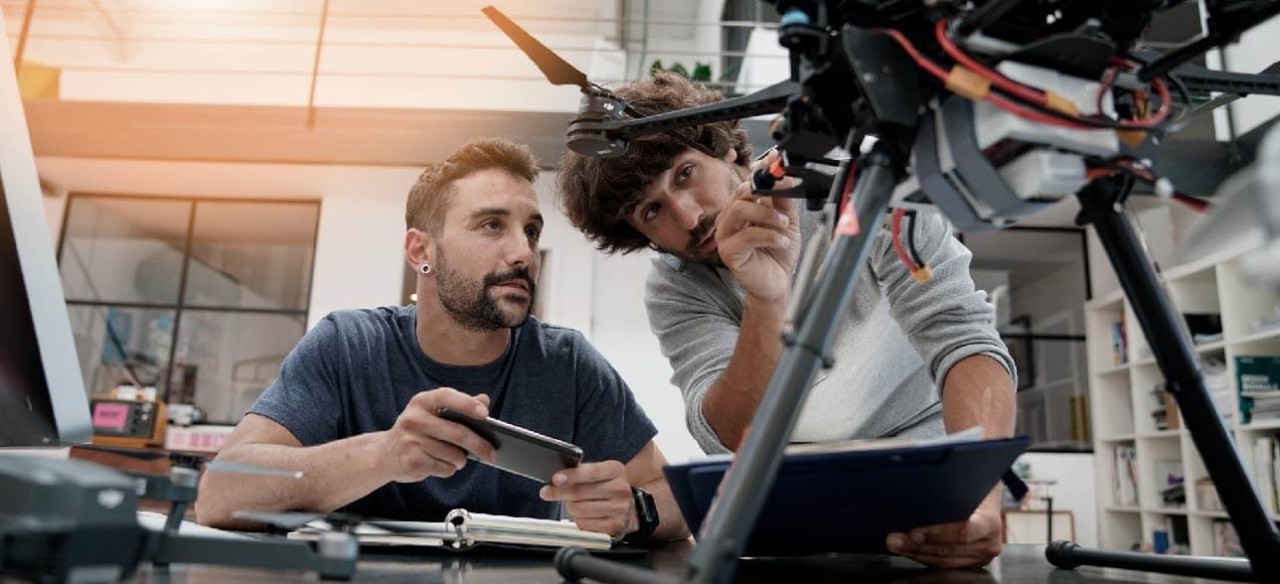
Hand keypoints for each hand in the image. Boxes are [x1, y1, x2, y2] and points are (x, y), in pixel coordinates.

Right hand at [379, 389, 496, 482]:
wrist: (385, 454)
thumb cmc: (418, 430)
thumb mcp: (433, 413)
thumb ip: (460, 406)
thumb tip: (484, 399)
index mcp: (422, 401)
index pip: (447, 397)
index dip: (467, 404)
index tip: (485, 414)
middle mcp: (414, 419)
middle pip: (457, 433)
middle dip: (479, 445)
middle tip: (492, 453)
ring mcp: (411, 441)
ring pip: (453, 454)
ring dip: (461, 460)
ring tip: (459, 458)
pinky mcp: (411, 461)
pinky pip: (444, 468)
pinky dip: (449, 469)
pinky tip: (442, 464)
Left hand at [538, 461, 634, 537]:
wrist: (628, 507)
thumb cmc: (605, 487)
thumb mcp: (599, 472)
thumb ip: (580, 471)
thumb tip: (557, 478)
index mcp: (616, 470)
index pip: (591, 472)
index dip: (571, 476)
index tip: (555, 479)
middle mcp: (620, 489)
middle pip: (580, 492)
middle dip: (560, 493)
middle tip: (548, 492)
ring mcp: (619, 509)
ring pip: (579, 509)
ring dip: (570, 507)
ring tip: (575, 504)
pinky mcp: (613, 526)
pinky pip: (583, 524)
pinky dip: (578, 520)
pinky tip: (584, 515)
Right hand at [715, 151, 801, 302]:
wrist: (778, 283)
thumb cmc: (778, 254)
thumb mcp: (787, 222)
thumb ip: (784, 201)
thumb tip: (785, 178)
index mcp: (743, 207)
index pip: (748, 181)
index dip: (761, 169)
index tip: (776, 160)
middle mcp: (730, 218)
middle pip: (741, 191)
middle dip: (766, 191)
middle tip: (785, 198)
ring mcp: (726, 234)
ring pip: (739, 209)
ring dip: (767, 214)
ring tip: (784, 225)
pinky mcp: (728, 251)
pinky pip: (746, 235)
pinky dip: (768, 235)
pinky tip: (781, 242)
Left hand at [886, 495, 1002, 567]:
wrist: (988, 495)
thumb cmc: (974, 486)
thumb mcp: (965, 481)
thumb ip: (947, 488)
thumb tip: (917, 486)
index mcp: (989, 523)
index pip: (962, 532)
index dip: (936, 534)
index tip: (913, 532)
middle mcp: (988, 543)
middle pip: (948, 550)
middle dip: (916, 545)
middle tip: (893, 538)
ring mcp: (981, 556)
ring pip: (943, 560)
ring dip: (915, 553)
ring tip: (896, 544)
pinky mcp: (971, 561)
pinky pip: (944, 563)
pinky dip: (923, 556)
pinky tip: (908, 549)